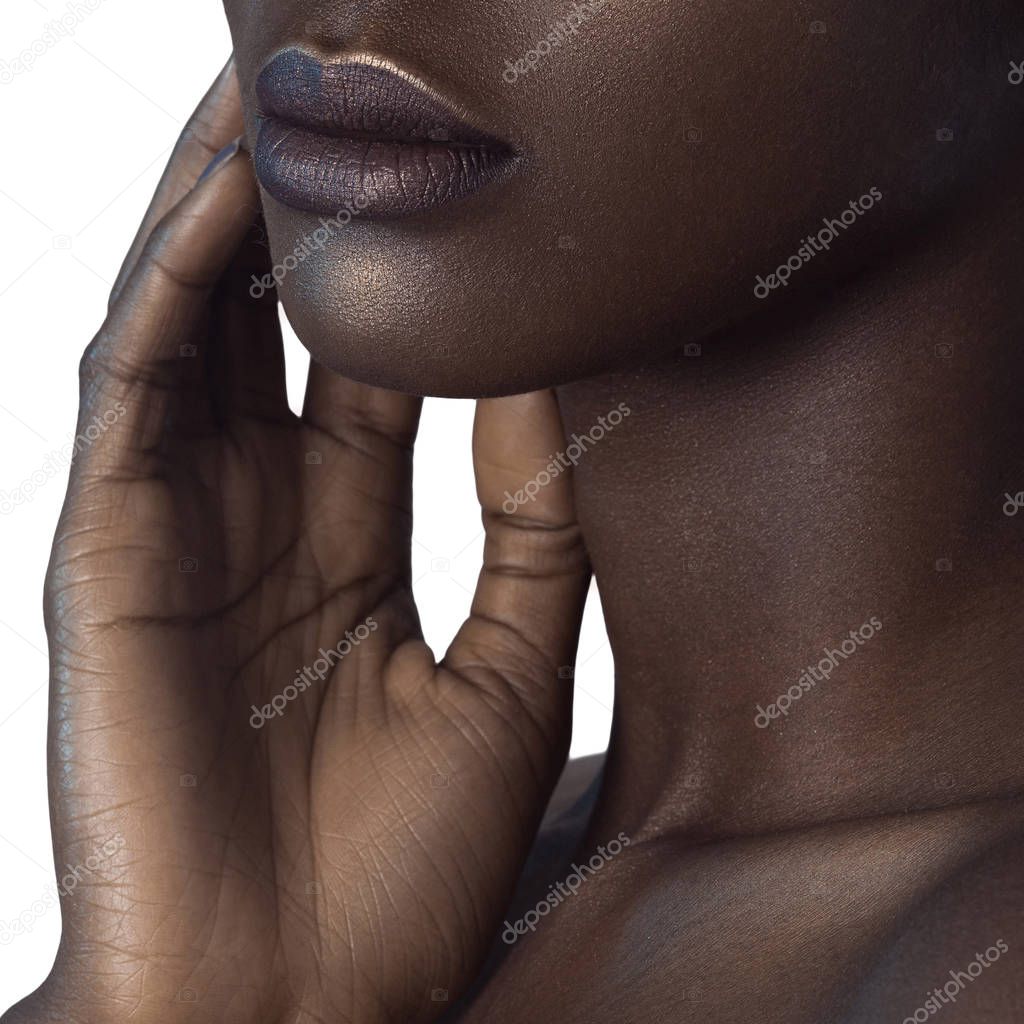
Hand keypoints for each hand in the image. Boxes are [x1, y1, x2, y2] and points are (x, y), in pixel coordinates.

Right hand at [5, 60, 588, 1023]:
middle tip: (348, 98)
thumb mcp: (515, 669)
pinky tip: (223, 198)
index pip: (373, 378)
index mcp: (347, 548)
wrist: (294, 1007)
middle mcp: (259, 521)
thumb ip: (531, 519)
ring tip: (274, 93)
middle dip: (302, 216)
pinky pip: (136, 387)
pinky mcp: (105, 551)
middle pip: (274, 330)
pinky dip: (175, 285)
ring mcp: (176, 527)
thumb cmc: (407, 869)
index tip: (453, 191)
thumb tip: (547, 368)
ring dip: (227, 211)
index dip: (408, 284)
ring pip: (193, 327)